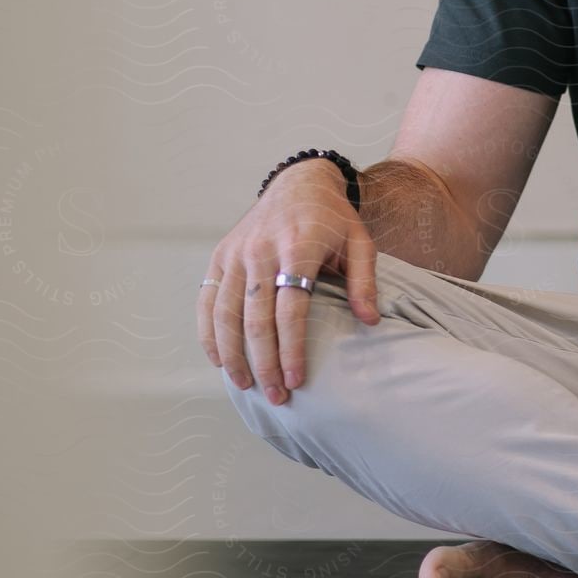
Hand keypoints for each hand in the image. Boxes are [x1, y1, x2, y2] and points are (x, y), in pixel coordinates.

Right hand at [198, 160, 380, 406]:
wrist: (299, 182)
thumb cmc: (333, 219)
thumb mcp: (359, 242)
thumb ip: (364, 281)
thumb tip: (370, 321)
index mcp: (297, 248)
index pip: (290, 309)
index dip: (292, 348)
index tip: (298, 380)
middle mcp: (261, 251)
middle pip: (256, 317)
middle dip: (264, 362)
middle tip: (277, 396)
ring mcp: (236, 253)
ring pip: (225, 312)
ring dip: (233, 354)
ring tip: (246, 386)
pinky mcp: (221, 255)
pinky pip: (207, 299)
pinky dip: (209, 332)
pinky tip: (219, 359)